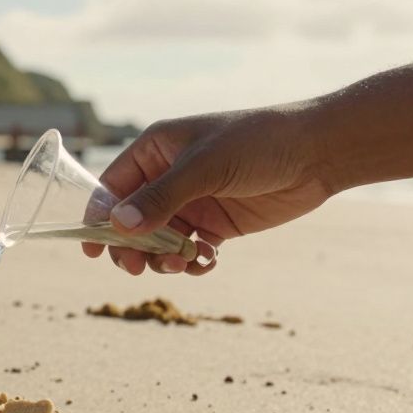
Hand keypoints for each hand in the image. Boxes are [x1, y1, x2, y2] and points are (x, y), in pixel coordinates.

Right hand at [82, 106, 334, 274]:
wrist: (319, 153)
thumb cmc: (258, 143)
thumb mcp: (205, 168)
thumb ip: (161, 198)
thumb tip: (118, 228)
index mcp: (156, 150)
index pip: (113, 186)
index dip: (100, 217)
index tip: (93, 250)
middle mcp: (169, 176)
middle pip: (132, 221)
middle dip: (132, 247)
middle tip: (137, 268)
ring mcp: (193, 201)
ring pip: (159, 240)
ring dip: (163, 258)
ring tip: (182, 264)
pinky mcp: (217, 223)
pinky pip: (190, 251)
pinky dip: (193, 262)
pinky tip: (208, 261)